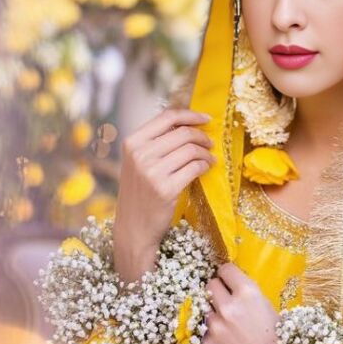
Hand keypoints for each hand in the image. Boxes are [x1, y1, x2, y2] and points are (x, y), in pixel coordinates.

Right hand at [113, 108, 216, 282]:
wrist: (133, 228)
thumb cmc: (139, 193)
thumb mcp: (138, 163)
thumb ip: (155, 143)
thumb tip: (188, 124)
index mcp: (132, 142)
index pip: (166, 117)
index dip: (190, 115)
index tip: (206, 118)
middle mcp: (140, 155)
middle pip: (183, 133)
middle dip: (202, 137)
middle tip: (210, 144)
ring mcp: (152, 172)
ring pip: (191, 150)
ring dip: (206, 153)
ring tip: (210, 159)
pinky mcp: (166, 189)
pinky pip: (195, 168)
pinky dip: (205, 166)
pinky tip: (206, 168)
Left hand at [202, 263, 280, 343]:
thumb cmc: (279, 339)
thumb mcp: (267, 307)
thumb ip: (246, 295)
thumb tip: (230, 285)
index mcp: (248, 292)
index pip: (225, 270)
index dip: (228, 276)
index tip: (228, 281)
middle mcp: (229, 306)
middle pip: (210, 285)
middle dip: (218, 292)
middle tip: (226, 303)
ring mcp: (215, 327)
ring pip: (204, 308)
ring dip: (212, 314)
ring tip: (226, 326)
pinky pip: (201, 332)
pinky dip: (208, 335)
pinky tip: (222, 342)